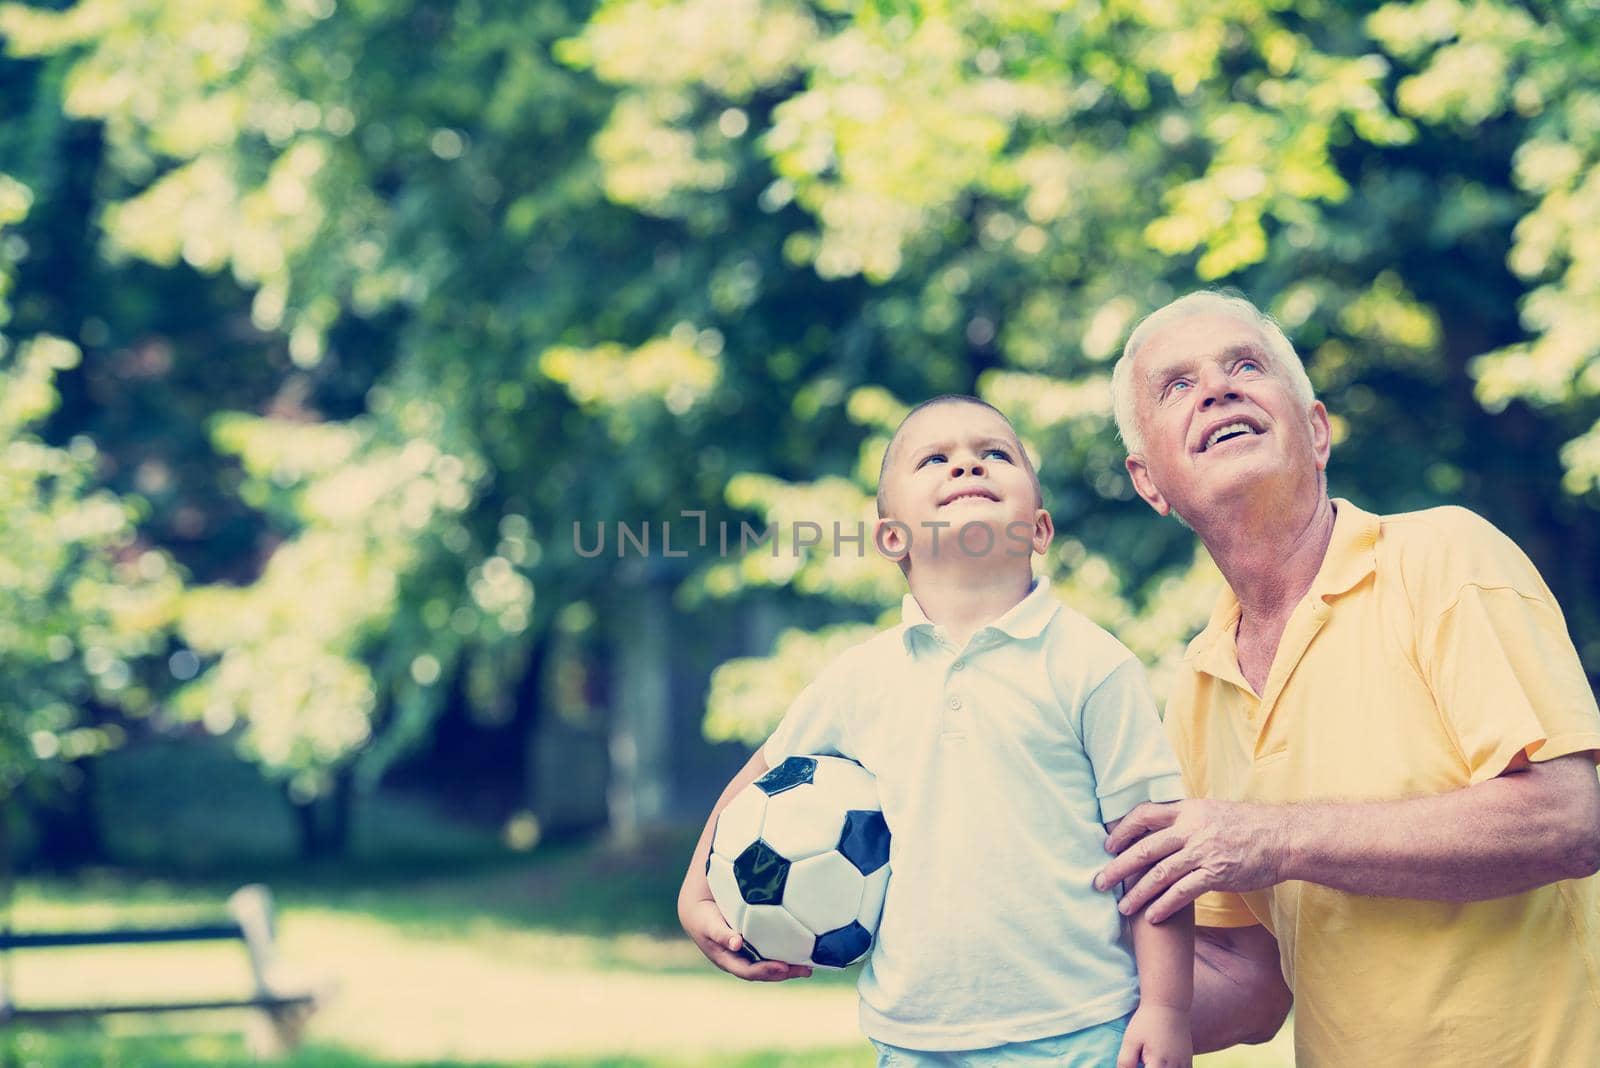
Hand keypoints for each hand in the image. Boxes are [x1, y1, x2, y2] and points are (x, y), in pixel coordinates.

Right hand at [679, 898, 812, 981]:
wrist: (698, 912)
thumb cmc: (704, 917)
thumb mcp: (709, 924)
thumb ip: (721, 933)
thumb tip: (737, 943)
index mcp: (728, 960)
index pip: (749, 971)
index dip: (766, 971)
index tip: (784, 967)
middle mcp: (739, 961)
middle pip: (764, 973)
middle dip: (784, 973)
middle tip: (805, 969)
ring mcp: (746, 956)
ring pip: (769, 965)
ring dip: (788, 968)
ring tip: (809, 966)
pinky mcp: (753, 946)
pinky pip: (770, 954)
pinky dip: (785, 955)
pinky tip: (801, 951)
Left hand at [1094, 799, 1287, 922]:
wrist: (1283, 837)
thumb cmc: (1247, 826)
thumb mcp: (1212, 811)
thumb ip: (1186, 819)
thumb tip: (1162, 827)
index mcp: (1187, 810)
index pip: (1144, 814)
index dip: (1122, 829)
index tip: (1107, 845)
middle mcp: (1191, 829)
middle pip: (1144, 848)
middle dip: (1118, 867)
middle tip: (1099, 882)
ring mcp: (1203, 852)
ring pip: (1159, 874)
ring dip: (1137, 893)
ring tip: (1122, 908)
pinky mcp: (1216, 874)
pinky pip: (1183, 893)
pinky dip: (1164, 906)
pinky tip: (1152, 918)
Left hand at [1117, 1003, 1191, 1067]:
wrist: (1169, 1004)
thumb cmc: (1147, 1021)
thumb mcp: (1130, 1040)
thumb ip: (1126, 1062)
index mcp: (1158, 1064)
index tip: (1138, 1062)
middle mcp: (1174, 1067)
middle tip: (1143, 1059)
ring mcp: (1184, 1064)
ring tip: (1150, 1059)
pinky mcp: (1188, 1060)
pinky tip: (1161, 1062)